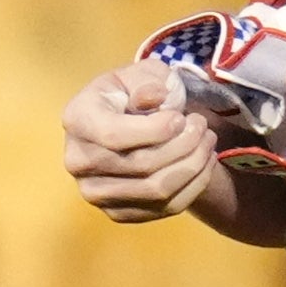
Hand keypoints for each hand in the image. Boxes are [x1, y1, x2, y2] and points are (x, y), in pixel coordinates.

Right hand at [63, 61, 222, 221]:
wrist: (126, 123)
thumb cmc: (132, 93)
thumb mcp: (140, 74)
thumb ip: (146, 81)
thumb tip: (156, 97)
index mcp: (77, 120)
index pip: (114, 135)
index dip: (155, 130)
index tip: (181, 118)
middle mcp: (78, 161)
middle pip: (141, 165)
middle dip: (184, 145)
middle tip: (203, 126)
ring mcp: (95, 192)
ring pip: (156, 190)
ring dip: (194, 166)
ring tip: (208, 142)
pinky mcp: (117, 212)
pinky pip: (164, 208)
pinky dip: (193, 186)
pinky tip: (204, 163)